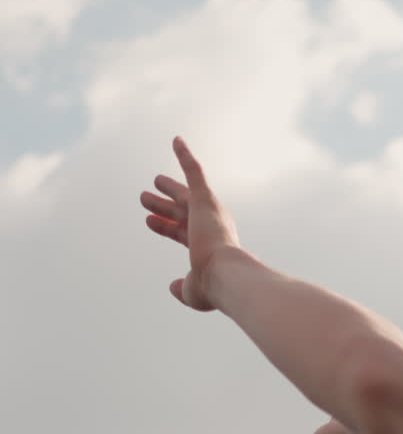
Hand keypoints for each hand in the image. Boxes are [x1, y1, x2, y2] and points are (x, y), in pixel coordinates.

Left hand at [140, 137, 240, 310]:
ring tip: (152, 181)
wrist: (225, 274)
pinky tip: (175, 140)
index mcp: (207, 247)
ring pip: (184, 194)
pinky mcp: (205, 199)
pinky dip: (185, 156)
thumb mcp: (193, 293)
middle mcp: (209, 226)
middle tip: (145, 198)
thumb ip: (183, 288)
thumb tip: (173, 286)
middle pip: (181, 212)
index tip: (149, 221)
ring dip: (167, 188)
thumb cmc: (213, 287)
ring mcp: (207, 211)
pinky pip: (194, 171)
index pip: (181, 232)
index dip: (164, 227)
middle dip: (164, 206)